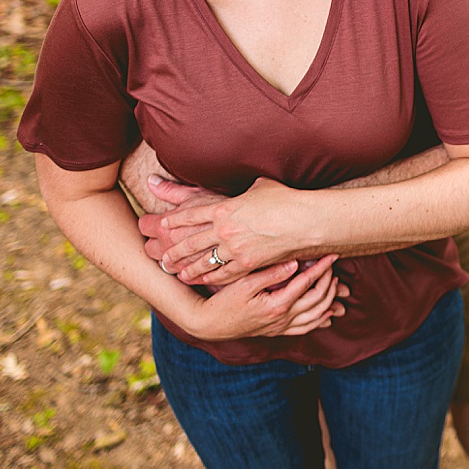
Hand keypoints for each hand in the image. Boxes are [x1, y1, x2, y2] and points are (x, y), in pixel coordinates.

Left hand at [160, 177, 306, 285]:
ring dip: (188, 268)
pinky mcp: (247, 264)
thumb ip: (245, 190)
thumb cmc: (286, 199)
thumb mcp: (260, 186)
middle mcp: (224, 230)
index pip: (189, 215)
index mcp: (223, 208)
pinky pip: (223, 274)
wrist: (305, 221)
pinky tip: (202, 282)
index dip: (173, 221)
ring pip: (203, 262)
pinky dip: (210, 279)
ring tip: (178, 273)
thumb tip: (245, 188)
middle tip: (163, 258)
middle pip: (190, 242)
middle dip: (174, 251)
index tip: (162, 226)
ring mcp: (235, 249)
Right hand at [184, 254, 343, 340]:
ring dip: (329, 300)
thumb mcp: (244, 283)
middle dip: (330, 282)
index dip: (322, 268)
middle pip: (318, 300)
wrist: (209, 324)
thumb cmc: (223, 301)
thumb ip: (270, 274)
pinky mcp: (277, 332)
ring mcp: (281, 328)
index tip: (332, 255)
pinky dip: (320, 320)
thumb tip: (295, 263)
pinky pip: (305, 329)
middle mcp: (283, 319)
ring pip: (316, 317)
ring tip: (336, 284)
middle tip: (333, 267)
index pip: (307, 284)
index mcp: (277, 305)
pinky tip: (328, 314)